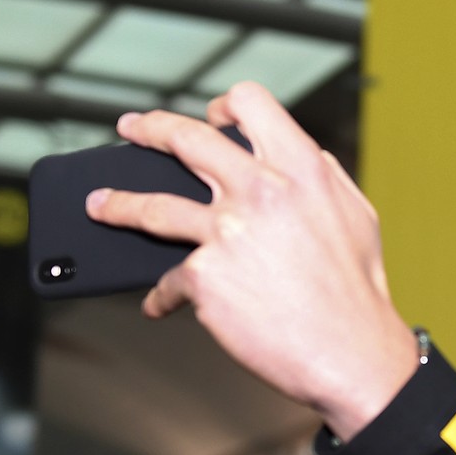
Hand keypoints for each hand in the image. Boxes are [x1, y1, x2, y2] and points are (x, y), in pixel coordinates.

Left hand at [84, 81, 417, 440]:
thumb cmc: (356, 290)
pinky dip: (162, 295)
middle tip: (129, 128)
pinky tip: (159, 304)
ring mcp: (228, 231)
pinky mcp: (205, 277)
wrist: (351, 352)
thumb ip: (323, 178)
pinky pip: (168, 280)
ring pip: (151, 205)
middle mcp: (260, 190)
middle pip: (185, 139)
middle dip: (149, 128)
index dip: (224, 106)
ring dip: (117, 203)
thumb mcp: (355, 214)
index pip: (250, 103)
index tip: (208, 118)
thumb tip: (301, 158)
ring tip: (98, 204)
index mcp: (301, 167)